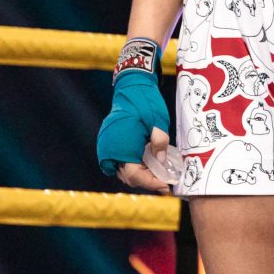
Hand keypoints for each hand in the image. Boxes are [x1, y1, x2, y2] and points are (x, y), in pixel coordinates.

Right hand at [97, 39, 171, 184]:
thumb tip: (162, 164)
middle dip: (147, 180)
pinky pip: (120, 161)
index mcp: (121, 147)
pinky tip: (149, 163)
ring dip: (140, 174)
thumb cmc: (145, 103)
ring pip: (124, 170)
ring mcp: (107, 146)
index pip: (135, 176)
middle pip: (128, 176)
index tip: (166, 186)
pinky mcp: (109, 143)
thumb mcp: (159, 122)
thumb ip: (160, 144)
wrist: (131, 86)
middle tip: (166, 182)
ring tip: (159, 174)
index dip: (151, 183)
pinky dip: (134, 165)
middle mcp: (110, 150)